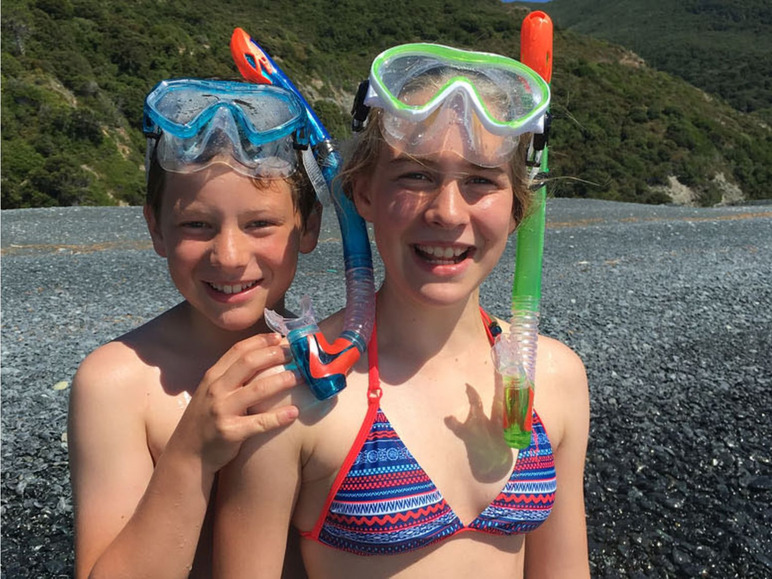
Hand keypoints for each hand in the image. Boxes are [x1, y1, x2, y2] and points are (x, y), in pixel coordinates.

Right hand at [168, 333, 300, 473]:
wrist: (187, 453)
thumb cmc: (206, 420)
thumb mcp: (211, 392)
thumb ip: (231, 377)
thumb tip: (262, 358)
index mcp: (213, 377)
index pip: (238, 350)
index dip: (261, 341)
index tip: (280, 338)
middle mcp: (216, 390)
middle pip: (249, 363)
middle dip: (275, 355)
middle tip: (296, 353)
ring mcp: (222, 410)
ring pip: (258, 389)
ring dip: (282, 380)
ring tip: (301, 376)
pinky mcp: (230, 432)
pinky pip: (259, 422)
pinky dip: (278, 417)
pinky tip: (294, 412)